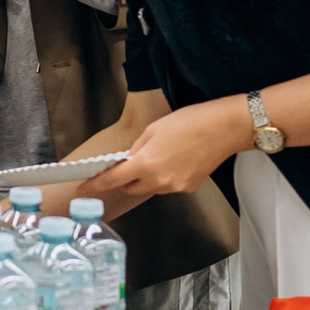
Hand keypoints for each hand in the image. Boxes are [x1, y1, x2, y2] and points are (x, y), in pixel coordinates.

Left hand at [84, 97, 249, 209]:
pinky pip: (168, 186)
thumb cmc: (192, 121)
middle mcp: (159, 180)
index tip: (84, 187)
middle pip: (130, 187)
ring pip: (150, 187)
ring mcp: (175, 186)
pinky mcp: (189, 187)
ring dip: (145, 177)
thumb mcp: (154, 129)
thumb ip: (137, 148)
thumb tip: (129, 161)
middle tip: (126, 164)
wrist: (225, 128)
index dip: (95, 184)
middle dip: (124, 179)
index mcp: (146, 163)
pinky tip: (175, 160)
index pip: (112, 179)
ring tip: (159, 155)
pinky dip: (164, 177)